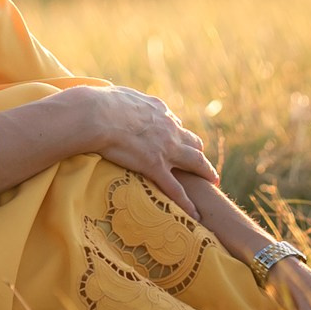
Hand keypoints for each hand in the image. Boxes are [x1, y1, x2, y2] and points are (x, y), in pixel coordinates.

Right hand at [75, 86, 217, 213]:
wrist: (97, 115)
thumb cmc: (101, 103)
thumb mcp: (121, 95)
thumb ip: (128, 101)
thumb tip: (121, 100)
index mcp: (159, 111)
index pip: (175, 125)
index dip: (178, 135)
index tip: (178, 142)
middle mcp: (168, 129)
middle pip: (192, 142)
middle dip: (199, 152)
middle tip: (203, 163)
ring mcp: (165, 149)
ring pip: (195, 162)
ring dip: (206, 172)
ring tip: (213, 181)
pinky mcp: (155, 166)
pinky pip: (176, 189)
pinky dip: (187, 203)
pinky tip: (195, 214)